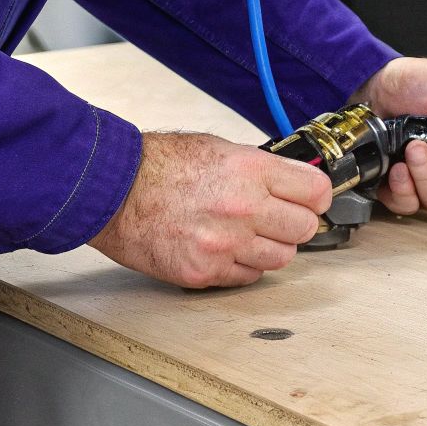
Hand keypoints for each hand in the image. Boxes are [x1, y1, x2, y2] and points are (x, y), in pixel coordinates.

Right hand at [90, 131, 330, 288]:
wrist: (110, 191)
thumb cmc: (156, 166)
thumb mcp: (218, 149)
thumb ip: (260, 168)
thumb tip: (294, 181)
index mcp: (250, 171)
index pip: (316, 192)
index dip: (317, 196)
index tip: (311, 199)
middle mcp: (243, 209)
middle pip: (305, 229)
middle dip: (296, 223)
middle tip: (279, 218)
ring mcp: (225, 245)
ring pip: (281, 258)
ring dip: (271, 247)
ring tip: (249, 234)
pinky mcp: (206, 272)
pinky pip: (248, 276)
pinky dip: (243, 265)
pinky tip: (227, 249)